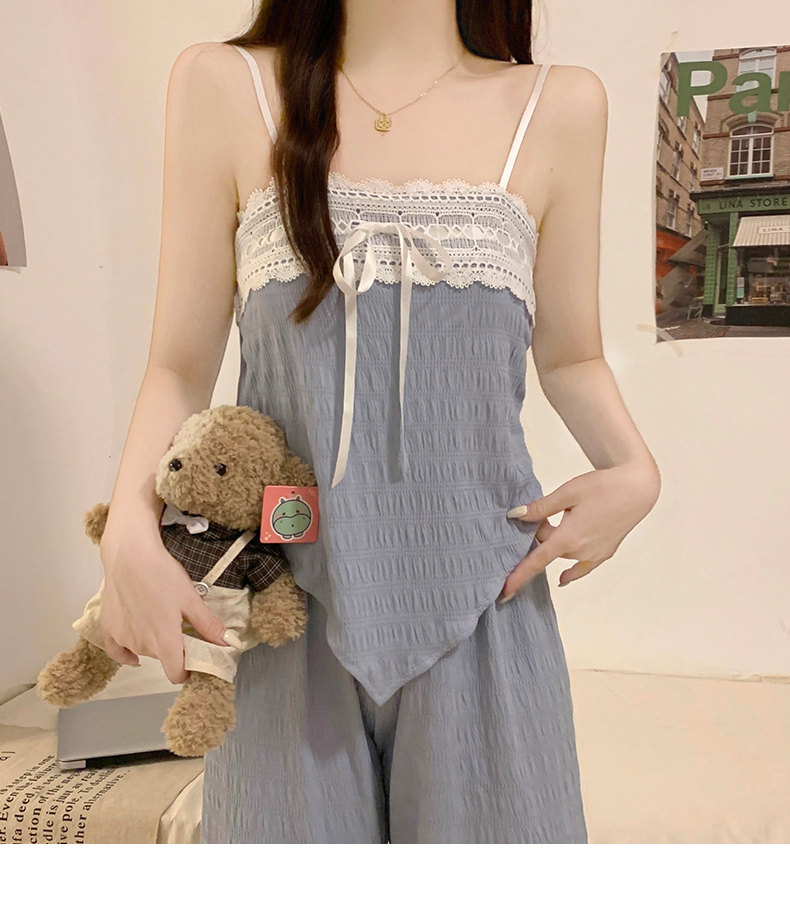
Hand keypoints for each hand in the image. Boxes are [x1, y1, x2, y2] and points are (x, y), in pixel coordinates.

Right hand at [98, 528, 228, 683]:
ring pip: (143, 650)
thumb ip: (208, 625)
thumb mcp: (191, 599)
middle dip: (172, 646)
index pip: (176, 675)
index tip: (193, 658)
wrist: (129, 555)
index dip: (187, 670)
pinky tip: (135, 643)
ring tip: (157, 614)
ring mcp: (123, 638)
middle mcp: (142, 646)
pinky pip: (117, 651)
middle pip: (162, 658)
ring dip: (152, 640)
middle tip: (177, 622)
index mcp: (165, 642)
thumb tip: (227, 642)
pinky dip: (126, 651)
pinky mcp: (108, 629)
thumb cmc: (160, 574)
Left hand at [500, 462, 659, 599]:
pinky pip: (583, 567)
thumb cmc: (603, 486)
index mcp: (568, 538)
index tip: (503, 591)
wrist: (637, 488)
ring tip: (557, 520)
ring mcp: (595, 554)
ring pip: (563, 553)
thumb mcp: (566, 493)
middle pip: (548, 548)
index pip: (536, 561)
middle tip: (541, 512)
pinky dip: (571, 572)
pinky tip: (563, 579)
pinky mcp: (606, 552)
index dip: (518, 575)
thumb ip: (540, 508)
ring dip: (554, 542)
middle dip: (539, 534)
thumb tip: (515, 516)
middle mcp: (581, 551)